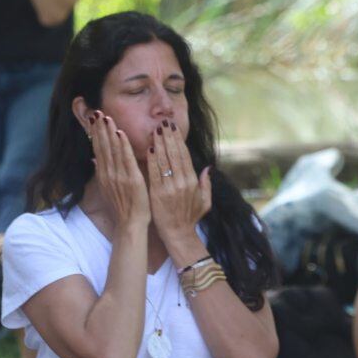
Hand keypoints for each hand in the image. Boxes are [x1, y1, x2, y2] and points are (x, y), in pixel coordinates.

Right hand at [80, 109, 149, 235]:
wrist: (130, 224)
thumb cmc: (122, 207)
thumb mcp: (108, 189)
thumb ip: (101, 172)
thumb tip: (93, 160)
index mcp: (103, 175)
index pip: (97, 149)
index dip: (95, 134)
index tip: (93, 119)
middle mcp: (108, 173)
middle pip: (101, 147)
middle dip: (98, 129)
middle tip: (96, 111)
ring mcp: (118, 176)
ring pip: (112, 150)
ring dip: (108, 132)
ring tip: (105, 117)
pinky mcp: (131, 179)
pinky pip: (125, 159)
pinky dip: (122, 145)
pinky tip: (120, 133)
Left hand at [145, 121, 210, 253]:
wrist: (178, 234)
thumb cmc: (190, 217)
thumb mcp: (205, 201)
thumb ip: (207, 183)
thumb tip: (209, 167)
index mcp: (193, 181)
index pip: (184, 155)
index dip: (178, 140)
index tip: (173, 127)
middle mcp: (182, 182)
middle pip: (174, 154)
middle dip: (168, 137)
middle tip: (163, 122)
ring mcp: (169, 188)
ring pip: (164, 161)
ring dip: (159, 144)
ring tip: (155, 130)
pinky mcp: (157, 194)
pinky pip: (154, 173)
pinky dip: (152, 160)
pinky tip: (149, 148)